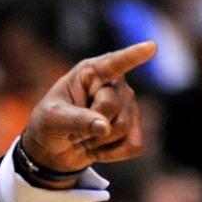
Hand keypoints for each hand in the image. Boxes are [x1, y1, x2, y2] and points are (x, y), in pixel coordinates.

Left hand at [21, 41, 156, 176]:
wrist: (54, 150)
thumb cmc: (49, 124)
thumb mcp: (52, 119)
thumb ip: (76, 120)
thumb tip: (105, 127)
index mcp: (91, 72)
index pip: (115, 64)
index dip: (133, 55)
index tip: (151, 47)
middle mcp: (115, 85)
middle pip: (113, 105)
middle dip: (91, 123)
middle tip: (74, 127)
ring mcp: (127, 107)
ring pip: (123, 127)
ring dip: (98, 141)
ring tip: (84, 136)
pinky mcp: (133, 129)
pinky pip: (133, 145)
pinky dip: (112, 154)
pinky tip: (98, 148)